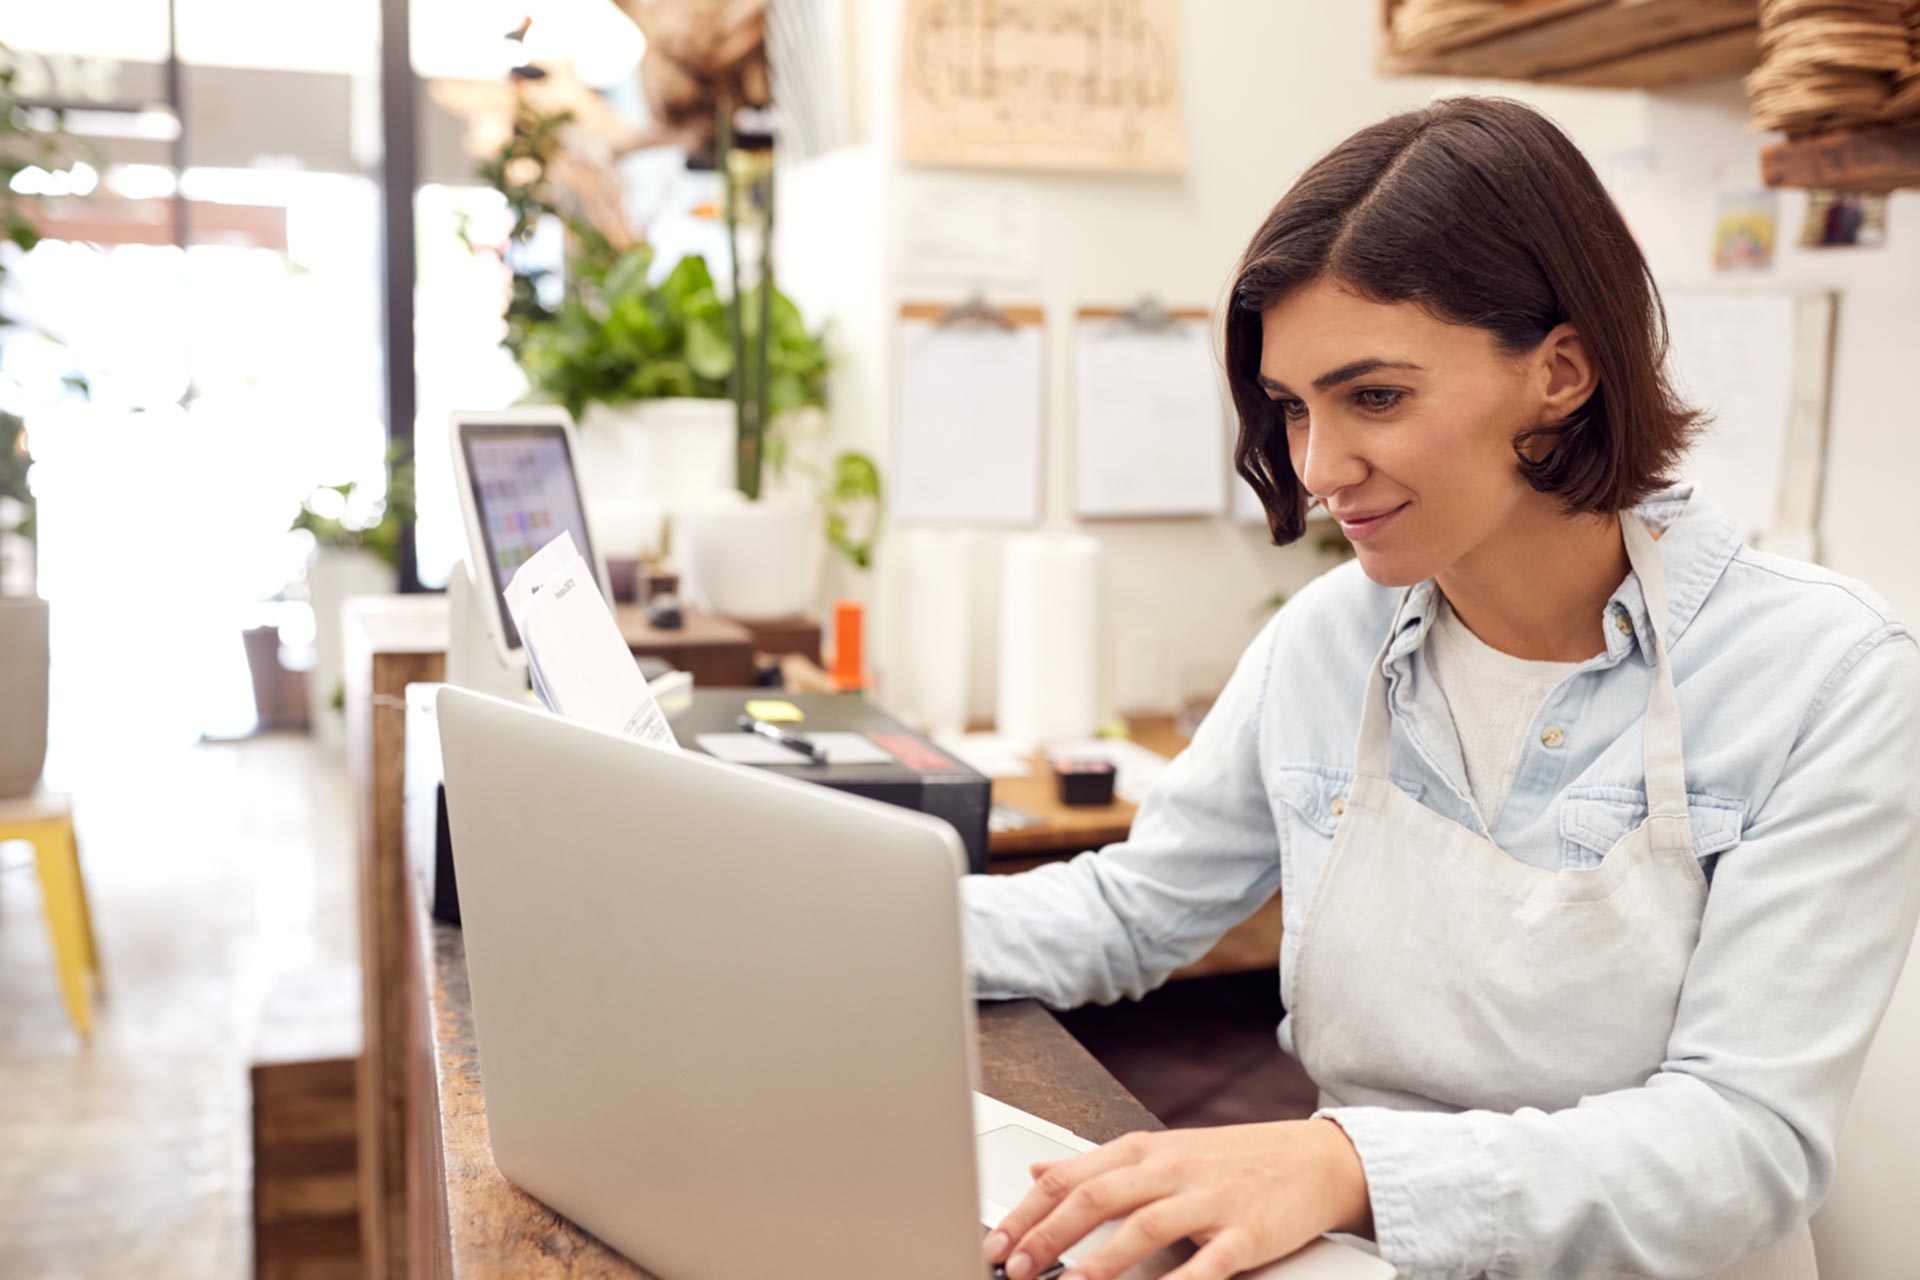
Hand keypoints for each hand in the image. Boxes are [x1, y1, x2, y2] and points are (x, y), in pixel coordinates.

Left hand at [981, 1118, 1370, 1279]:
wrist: (1314, 1160)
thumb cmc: (1232, 1162)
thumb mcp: (1161, 1152)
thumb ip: (1099, 1165)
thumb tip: (1038, 1173)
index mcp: (1144, 1150)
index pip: (1071, 1176)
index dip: (1029, 1211)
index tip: (997, 1243)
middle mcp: (1170, 1169)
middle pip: (1096, 1197)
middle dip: (1049, 1235)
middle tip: (1015, 1266)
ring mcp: (1208, 1200)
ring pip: (1142, 1226)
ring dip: (1099, 1262)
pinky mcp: (1245, 1233)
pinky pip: (1205, 1263)